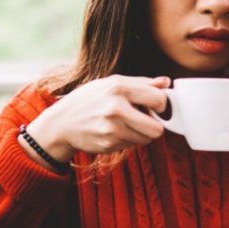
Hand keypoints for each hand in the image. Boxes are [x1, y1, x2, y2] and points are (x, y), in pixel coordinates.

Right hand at [23, 75, 169, 162]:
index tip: (155, 106)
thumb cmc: (89, 99)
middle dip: (155, 126)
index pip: (159, 100)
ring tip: (126, 123)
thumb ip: (141, 83)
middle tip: (146, 120)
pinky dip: (127, 139)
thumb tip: (166, 82)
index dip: (162, 105)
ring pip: (145, 139)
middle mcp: (115, 109)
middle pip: (157, 129)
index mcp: (118, 88)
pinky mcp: (108, 144)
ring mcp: (111, 129)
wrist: (62, 122)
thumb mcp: (111, 83)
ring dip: (140, 133)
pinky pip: (131, 145)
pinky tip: (114, 131)